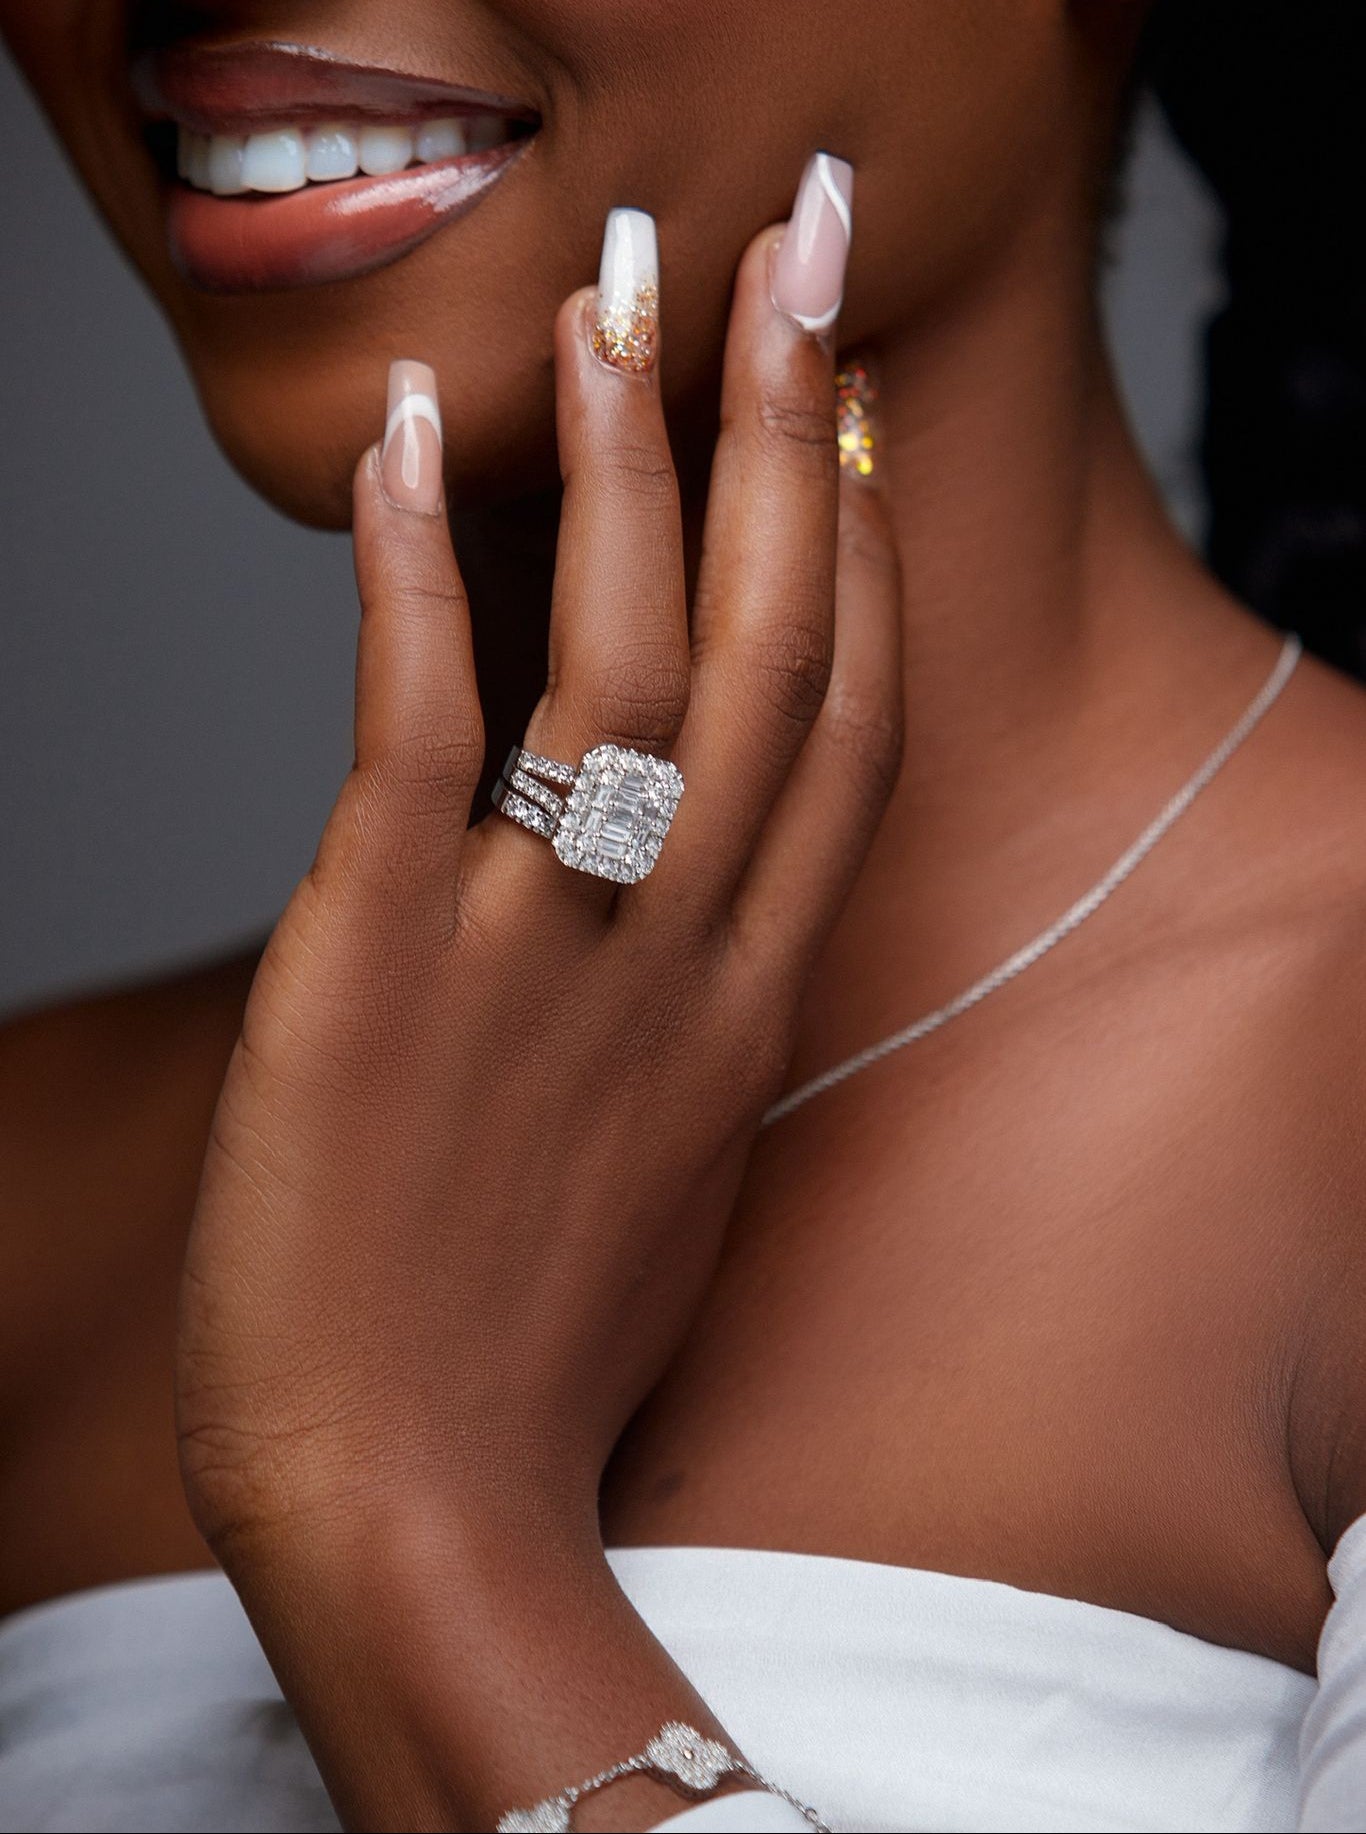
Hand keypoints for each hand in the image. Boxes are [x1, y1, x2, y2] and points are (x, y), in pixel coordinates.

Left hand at [177, 211, 899, 1828]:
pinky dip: (432, 566)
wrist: (421, 1503)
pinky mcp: (395, 953)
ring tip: (620, 297)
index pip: (850, 731)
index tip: (839, 425)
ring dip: (634, 454)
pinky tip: (425, 441)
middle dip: (792, 430)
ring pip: (635, 650)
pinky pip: (431, 717)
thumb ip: (674, 1015)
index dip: (858, 555)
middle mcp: (684, 946)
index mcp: (752, 999)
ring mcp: (549, 944)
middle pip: (782, 644)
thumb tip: (638, 907)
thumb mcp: (657, 1162)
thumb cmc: (527, 1346)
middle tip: (789, 260)